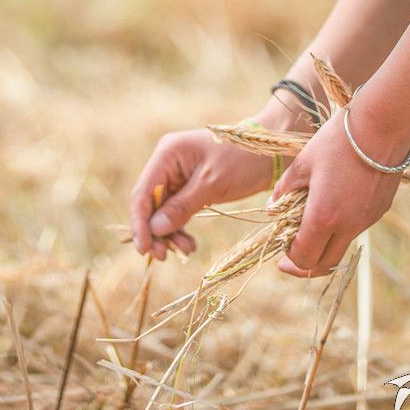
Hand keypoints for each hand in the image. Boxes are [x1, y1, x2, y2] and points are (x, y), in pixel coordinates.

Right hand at [130, 126, 279, 260]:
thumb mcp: (212, 184)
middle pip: (149, 203)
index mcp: (168, 153)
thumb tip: (155, 229)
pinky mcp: (189, 186)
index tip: (144, 249)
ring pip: (162, 210)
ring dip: (170, 232)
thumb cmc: (242, 160)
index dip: (139, 222)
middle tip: (164, 256)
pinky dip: (180, 227)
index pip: (143, 191)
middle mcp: (168, 162)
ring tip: (187, 249)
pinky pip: (176, 211)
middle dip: (155, 231)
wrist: (270, 153)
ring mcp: (178, 174)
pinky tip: (190, 243)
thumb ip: (182, 206)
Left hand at [267, 98, 409, 277]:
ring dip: (324, 244)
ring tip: (311, 222)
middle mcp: (348, 225)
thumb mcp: (303, 162)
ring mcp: (367, 220)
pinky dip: (342, 227)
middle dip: (305, 262)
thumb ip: (284, 189)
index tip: (280, 251)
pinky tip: (334, 203)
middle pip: (324, 264)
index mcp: (324, 216)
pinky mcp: (380, 210)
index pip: (303, 258)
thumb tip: (272, 208)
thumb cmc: (337, 140)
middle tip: (293, 249)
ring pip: (342, 247)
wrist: (382, 124)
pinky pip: (357, 228)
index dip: (289, 259)